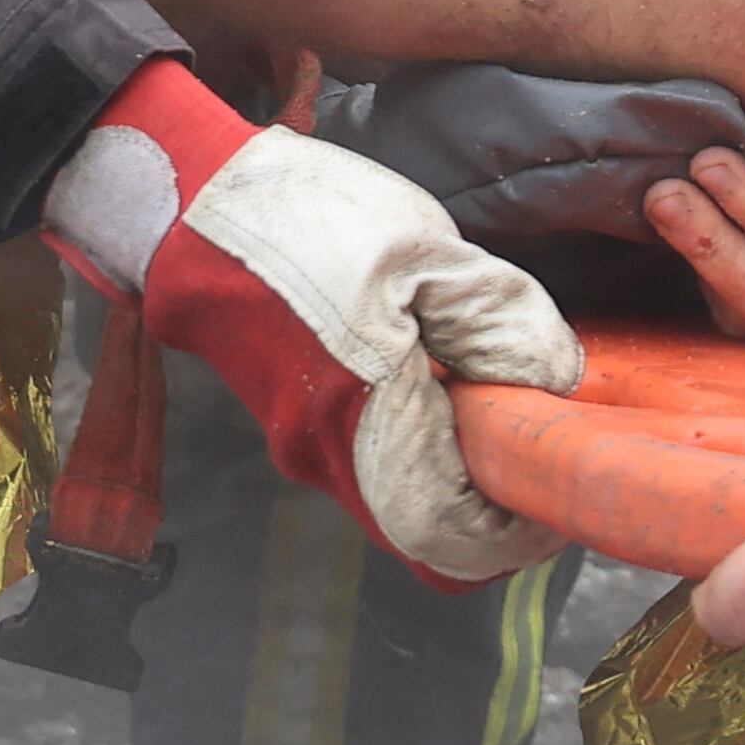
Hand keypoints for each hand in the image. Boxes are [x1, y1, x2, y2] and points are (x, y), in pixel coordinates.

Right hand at [54, 69, 585, 587]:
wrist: (185, 202)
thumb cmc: (299, 221)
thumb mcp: (421, 250)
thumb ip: (495, 319)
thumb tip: (551, 382)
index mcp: (362, 429)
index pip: (453, 543)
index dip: (517, 531)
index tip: (558, 483)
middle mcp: (326, 459)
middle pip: (430, 527)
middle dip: (493, 490)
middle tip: (537, 423)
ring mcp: (304, 443)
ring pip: (404, 488)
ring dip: (457, 452)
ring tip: (489, 375)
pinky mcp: (295, 416)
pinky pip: (376, 452)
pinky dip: (421, 428)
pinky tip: (436, 357)